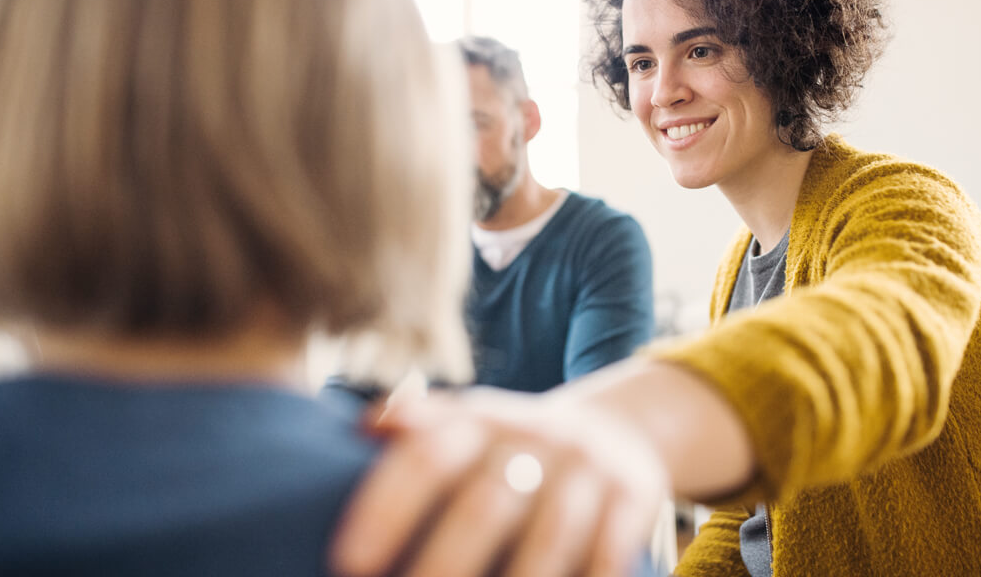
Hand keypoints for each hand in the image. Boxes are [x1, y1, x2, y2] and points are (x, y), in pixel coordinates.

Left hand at [328, 387, 668, 576]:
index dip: (386, 508)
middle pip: (485, 503)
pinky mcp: (633, 495)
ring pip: (550, 535)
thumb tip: (363, 427)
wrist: (614, 430)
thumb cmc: (513, 447)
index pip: (427, 456)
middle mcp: (534, 436)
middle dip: (442, 565)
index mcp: (480, 420)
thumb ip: (419, 429)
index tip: (347, 562)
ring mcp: (586, 466)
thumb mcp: (470, 425)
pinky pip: (609, 551)